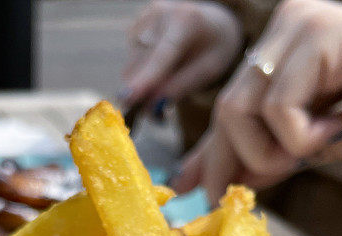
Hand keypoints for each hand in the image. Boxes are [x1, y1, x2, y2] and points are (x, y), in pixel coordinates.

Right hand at [121, 0, 242, 108]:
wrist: (210, 21)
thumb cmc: (213, 47)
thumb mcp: (209, 69)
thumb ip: (182, 86)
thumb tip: (152, 104)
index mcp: (186, 20)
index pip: (162, 55)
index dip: (145, 79)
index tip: (128, 98)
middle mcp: (160, 14)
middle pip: (141, 65)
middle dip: (145, 95)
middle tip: (159, 116)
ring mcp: (143, 19)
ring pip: (131, 69)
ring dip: (143, 88)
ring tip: (165, 88)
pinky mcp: (133, 28)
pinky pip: (130, 65)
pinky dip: (141, 77)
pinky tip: (159, 72)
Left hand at [174, 0, 341, 202]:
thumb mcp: (310, 145)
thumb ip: (263, 157)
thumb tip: (214, 182)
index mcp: (278, 50)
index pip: (229, 109)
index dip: (213, 155)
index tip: (200, 191)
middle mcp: (282, 28)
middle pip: (225, 111)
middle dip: (243, 158)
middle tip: (285, 170)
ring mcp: (297, 23)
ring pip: (239, 110)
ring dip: (275, 151)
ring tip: (320, 143)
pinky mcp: (315, 30)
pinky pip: (277, 108)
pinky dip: (301, 137)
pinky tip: (335, 128)